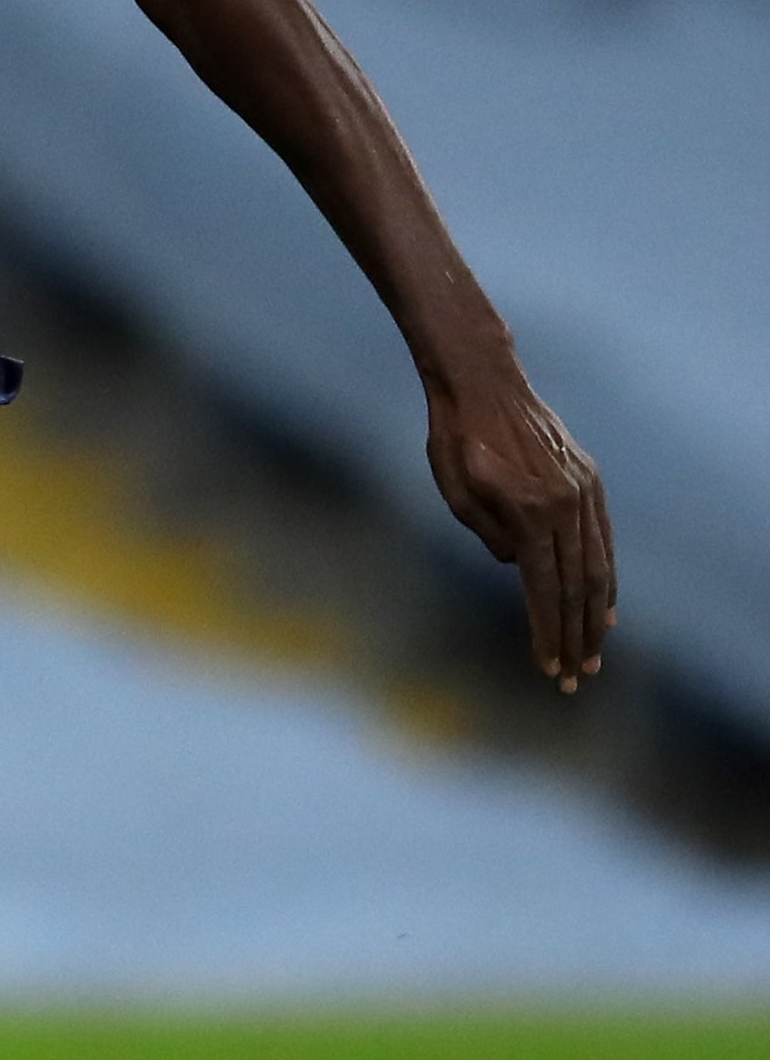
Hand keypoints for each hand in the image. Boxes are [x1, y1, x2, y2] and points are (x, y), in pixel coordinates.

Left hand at [420, 352, 614, 689]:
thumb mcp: (455, 492)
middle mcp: (565, 504)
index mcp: (529, 511)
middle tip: (577, 677)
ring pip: (598, 566)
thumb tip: (519, 568)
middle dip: (577, 638)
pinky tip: (604, 604)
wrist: (482, 382)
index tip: (549, 668)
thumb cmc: (454, 439)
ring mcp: (583, 491)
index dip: (548, 632)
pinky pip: (602, 537)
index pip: (544, 589)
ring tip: (594, 652)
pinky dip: (605, 574)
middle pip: (578, 587)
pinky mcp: (589, 480)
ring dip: (596, 615)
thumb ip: (489, 536)